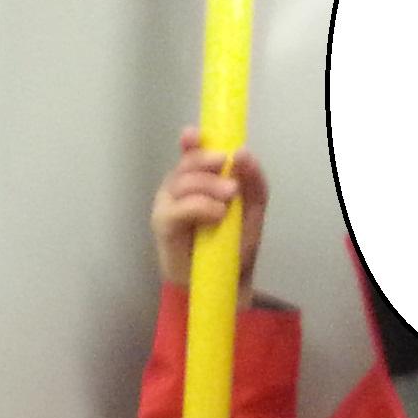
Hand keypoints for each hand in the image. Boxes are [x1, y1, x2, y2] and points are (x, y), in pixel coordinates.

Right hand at [152, 127, 266, 289]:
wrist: (228, 281)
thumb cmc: (236, 244)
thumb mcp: (253, 206)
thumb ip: (253, 179)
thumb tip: (243, 152)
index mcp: (198, 179)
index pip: (190, 152)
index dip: (191, 141)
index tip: (196, 136)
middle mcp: (179, 188)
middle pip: (187, 162)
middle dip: (208, 163)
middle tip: (232, 181)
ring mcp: (168, 205)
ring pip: (182, 181)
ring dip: (208, 186)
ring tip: (228, 202)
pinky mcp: (163, 225)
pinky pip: (177, 208)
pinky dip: (199, 206)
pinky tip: (216, 214)